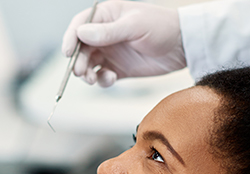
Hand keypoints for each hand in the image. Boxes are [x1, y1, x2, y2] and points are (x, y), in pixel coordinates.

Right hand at [62, 0, 185, 86]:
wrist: (182, 46)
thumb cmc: (161, 27)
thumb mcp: (134, 26)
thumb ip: (108, 32)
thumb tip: (81, 33)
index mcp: (107, 16)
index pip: (80, 25)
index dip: (70, 38)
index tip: (67, 52)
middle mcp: (105, 34)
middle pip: (81, 48)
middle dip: (78, 60)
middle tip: (81, 72)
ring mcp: (111, 52)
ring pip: (89, 64)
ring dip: (87, 73)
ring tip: (93, 79)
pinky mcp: (119, 69)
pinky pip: (102, 76)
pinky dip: (102, 80)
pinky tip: (110, 79)